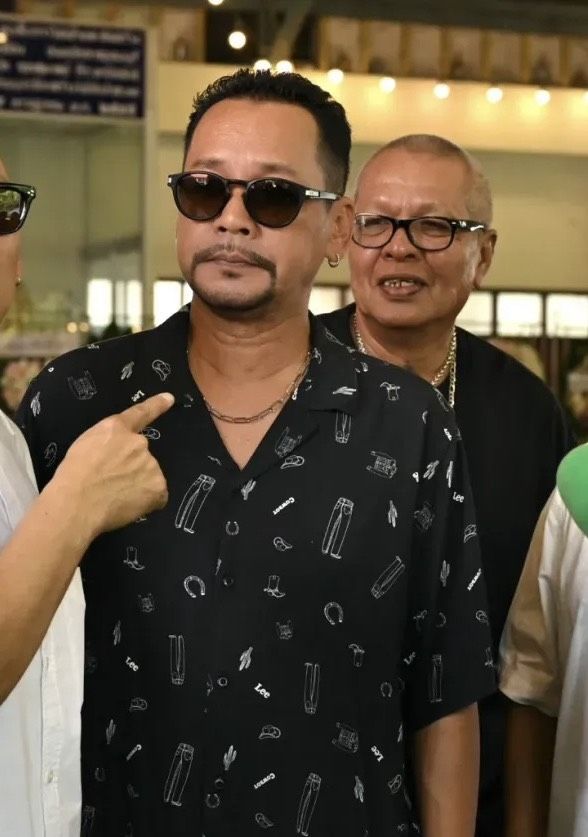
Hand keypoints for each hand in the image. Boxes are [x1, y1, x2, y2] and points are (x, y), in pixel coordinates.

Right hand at [51, 393, 173, 537]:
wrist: (77, 502)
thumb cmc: (72, 476)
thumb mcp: (85, 446)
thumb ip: (107, 445)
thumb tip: (118, 459)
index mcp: (116, 429)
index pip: (140, 413)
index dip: (157, 405)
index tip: (169, 398)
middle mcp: (139, 442)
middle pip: (141, 456)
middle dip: (132, 468)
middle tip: (112, 484)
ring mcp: (150, 464)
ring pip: (149, 476)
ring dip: (139, 485)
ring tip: (116, 497)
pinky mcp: (158, 485)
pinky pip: (157, 495)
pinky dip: (148, 501)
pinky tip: (130, 505)